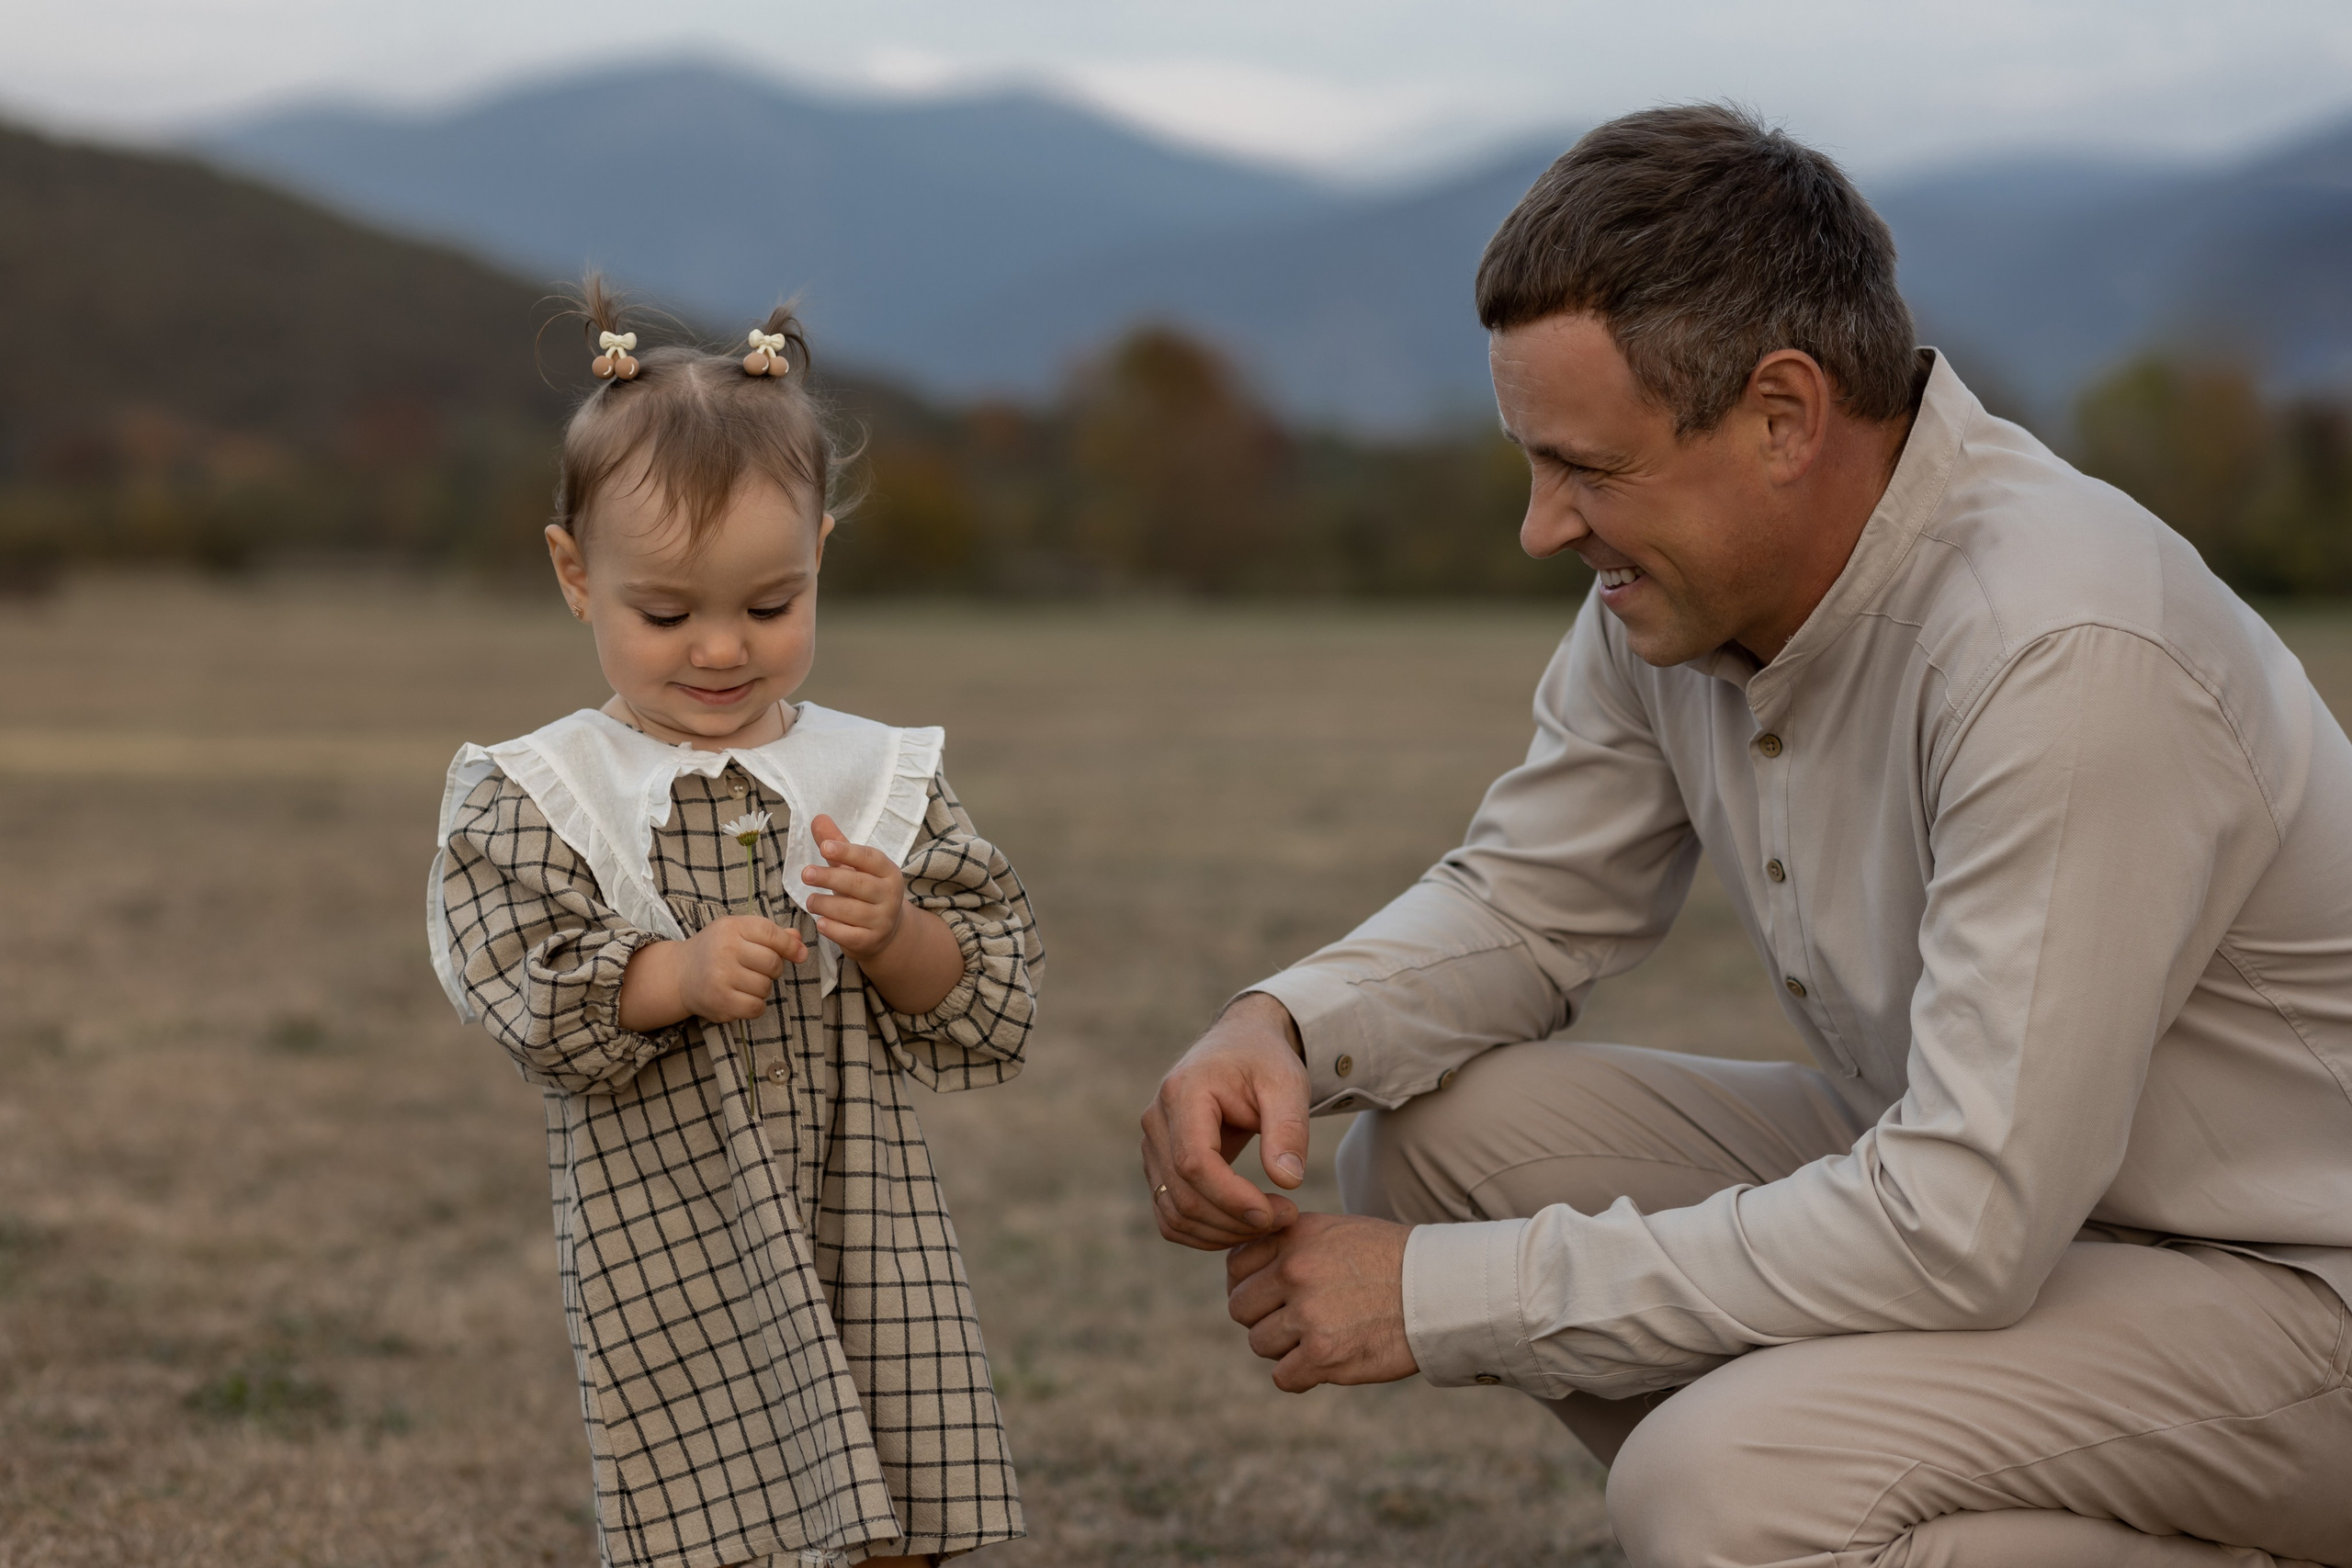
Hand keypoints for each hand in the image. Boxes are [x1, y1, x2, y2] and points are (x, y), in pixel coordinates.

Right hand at [619, 915, 804, 1030]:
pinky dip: (755, 1005)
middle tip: (759, 969)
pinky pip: (756, 1007)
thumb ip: (771, 935)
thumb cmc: (716, 950)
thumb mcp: (739, 933)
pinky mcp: (720, 1002)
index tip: (799, 954)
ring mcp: (721, 977)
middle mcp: (725, 950)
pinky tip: (742, 997)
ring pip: (765, 987)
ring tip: (745, 982)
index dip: (790, 946)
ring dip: (763, 988)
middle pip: (773, 963)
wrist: (680, 975)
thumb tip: (800, 943)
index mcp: (731, 927)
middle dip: (774, 969)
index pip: (772, 934)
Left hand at [800, 812, 909, 959]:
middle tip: (806, 874)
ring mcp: (882, 920)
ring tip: (810, 901)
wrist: (887, 932)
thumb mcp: (853, 867)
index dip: (847, 852)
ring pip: (851, 911)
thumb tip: (818, 818)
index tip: (824, 847)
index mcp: (888, 871)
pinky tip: (821, 923)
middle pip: (859, 884)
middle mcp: (890, 895)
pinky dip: (833, 929)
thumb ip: (836, 844)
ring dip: (826, 905)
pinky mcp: (871, 941)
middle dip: (830, 878)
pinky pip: (849, 935)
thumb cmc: (865, 892)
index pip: (869, 858)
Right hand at [1142, 992, 1310, 1249]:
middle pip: (1183, 1195)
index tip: (1276, 1213)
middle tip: (1286, 1219)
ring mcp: (1152, 1146)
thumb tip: (1288, 1181)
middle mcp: (1156, 1121)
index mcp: (1182, 1093)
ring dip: (1222, 1233)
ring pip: (1174, 1213)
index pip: (1194, 1163)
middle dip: (1235, 1221)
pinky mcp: (1158, 1166)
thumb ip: (1289, 1129)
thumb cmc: (1263, 1061)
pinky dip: (1205, 1233)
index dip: (1232, 1198)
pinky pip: (1171, 1215)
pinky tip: (1244, 1227)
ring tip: (1270, 1223)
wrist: (1238, 1047)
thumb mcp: (1287, 1083)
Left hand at [1226, 1212, 1416, 1392]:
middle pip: (1241, 1308)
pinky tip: (1324, 1363)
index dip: (1250, 1284)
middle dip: (1264, 1318)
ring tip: (1317, 1339)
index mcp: (1294, 1235)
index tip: (1272, 1295)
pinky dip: (1300, 1376)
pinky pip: (1283, 1377)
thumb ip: (1288, 1245)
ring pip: (1259, 1343)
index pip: (1235, 1266)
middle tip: (1297, 1321)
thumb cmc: (1390, 1261)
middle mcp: (1294, 1270)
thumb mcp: (1335, 1231)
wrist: (1440, 1289)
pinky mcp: (1323, 1354)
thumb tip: (1240, 1273)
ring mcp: (1307, 1313)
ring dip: (1283, 1348)